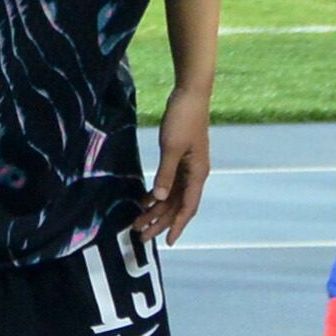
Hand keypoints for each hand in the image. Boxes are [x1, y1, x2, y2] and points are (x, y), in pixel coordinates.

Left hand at [136, 95, 215, 244]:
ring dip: (156, 210)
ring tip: (138, 222)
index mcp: (197, 174)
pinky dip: (158, 193)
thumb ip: (166, 173)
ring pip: (172, 196)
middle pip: (178, 205)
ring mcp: (188, 167)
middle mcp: (195, 174)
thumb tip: (160, 198)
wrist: (190, 94)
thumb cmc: (183, 118)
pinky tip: (144, 201)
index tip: (167, 242)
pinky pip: (169, 183)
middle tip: (141, 236)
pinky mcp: (180, 158)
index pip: (187, 207)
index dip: (177, 225)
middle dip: (160, 222)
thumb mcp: (172, 147)